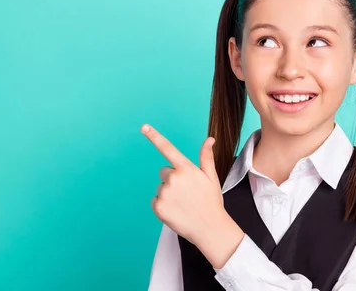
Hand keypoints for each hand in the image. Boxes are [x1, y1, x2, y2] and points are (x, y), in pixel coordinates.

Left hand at [142, 123, 243, 267]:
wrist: (210, 228)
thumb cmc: (211, 202)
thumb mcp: (211, 178)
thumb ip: (206, 157)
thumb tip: (209, 139)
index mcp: (186, 168)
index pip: (168, 148)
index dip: (154, 136)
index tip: (143, 126)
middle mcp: (173, 178)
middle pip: (164, 172)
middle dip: (172, 179)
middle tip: (186, 192)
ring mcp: (164, 193)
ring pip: (160, 187)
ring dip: (168, 193)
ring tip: (183, 204)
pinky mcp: (158, 207)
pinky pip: (155, 200)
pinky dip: (163, 205)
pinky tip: (176, 211)